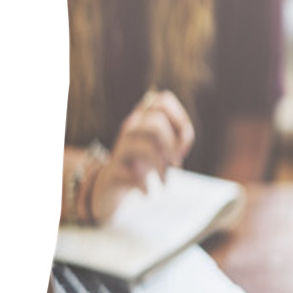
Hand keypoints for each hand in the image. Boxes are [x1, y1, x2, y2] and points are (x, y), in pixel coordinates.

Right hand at [90, 90, 194, 222]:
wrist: (109, 186)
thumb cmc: (143, 163)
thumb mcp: (161, 146)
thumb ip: (176, 139)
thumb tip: (181, 146)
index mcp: (143, 117)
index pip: (163, 99)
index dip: (180, 118)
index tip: (183, 142)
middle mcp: (130, 128)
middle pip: (155, 123)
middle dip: (172, 145)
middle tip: (175, 163)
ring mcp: (120, 149)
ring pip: (145, 146)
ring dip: (161, 166)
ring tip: (164, 181)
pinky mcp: (113, 172)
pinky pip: (132, 175)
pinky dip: (145, 186)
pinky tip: (148, 193)